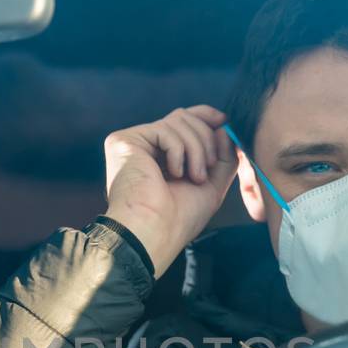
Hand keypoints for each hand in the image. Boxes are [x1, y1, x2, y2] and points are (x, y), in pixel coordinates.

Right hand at [103, 105, 237, 276]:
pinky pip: (165, 130)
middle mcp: (146, 147)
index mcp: (162, 156)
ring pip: (177, 121)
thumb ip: (222, 155)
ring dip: (196, 150)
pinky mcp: (123, 141)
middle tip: (208, 168)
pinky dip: (178, 151)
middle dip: (205, 139)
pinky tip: (173, 174)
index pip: (183, 120)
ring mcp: (133, 143)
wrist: (156, 231)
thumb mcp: (211, 184)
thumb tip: (224, 126)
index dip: (205, 116)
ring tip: (194, 178)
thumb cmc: (179, 218)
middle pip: (183, 117)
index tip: (224, 122)